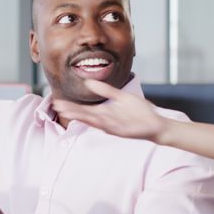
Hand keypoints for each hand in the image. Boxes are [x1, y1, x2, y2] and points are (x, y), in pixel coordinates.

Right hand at [52, 79, 171, 142]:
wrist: (155, 123)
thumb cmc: (138, 111)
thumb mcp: (120, 96)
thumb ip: (105, 90)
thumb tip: (88, 82)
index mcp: (104, 112)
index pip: (84, 110)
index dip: (72, 106)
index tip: (58, 102)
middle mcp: (106, 120)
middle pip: (86, 115)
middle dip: (72, 111)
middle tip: (58, 107)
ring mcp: (113, 126)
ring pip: (95, 121)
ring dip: (83, 118)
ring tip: (69, 114)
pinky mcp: (123, 131)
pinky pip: (111, 127)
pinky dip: (102, 123)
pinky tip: (94, 119)